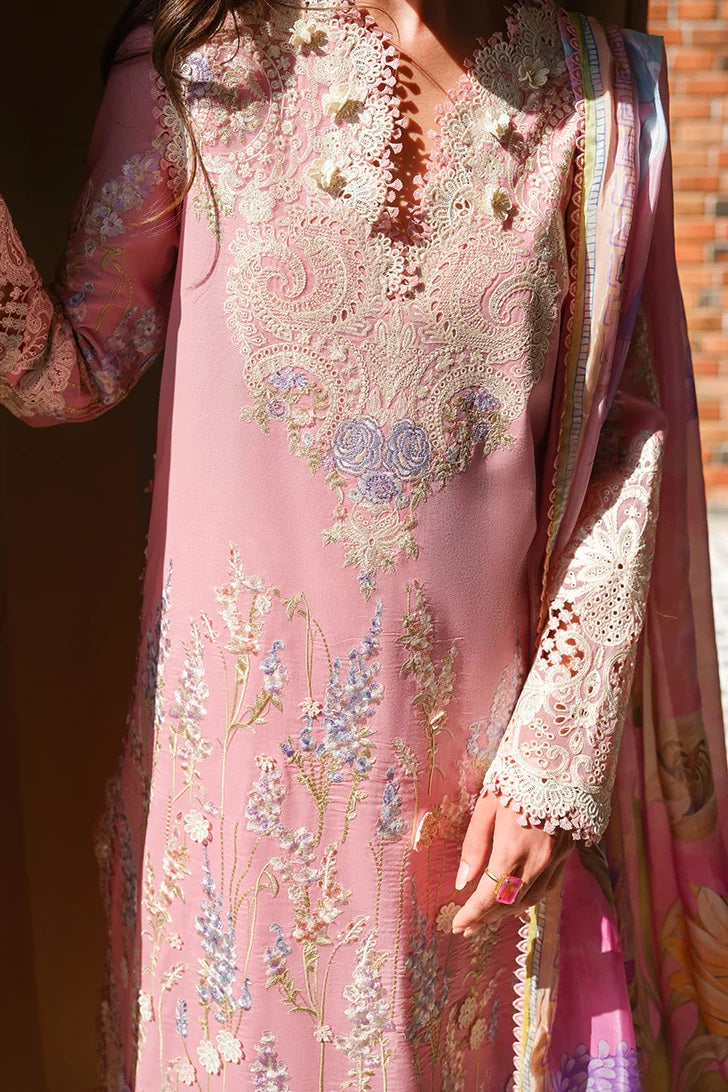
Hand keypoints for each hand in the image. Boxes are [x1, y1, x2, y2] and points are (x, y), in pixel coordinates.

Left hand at [450, 789, 574, 936]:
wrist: (559, 762)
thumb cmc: (516, 778)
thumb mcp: (486, 807)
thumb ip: (474, 846)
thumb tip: (462, 881)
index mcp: (512, 850)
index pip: (490, 896)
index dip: (473, 914)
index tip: (457, 925)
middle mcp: (537, 862)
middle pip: (510, 903)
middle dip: (487, 918)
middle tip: (467, 927)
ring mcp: (556, 860)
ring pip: (531, 899)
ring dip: (507, 911)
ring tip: (487, 917)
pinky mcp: (567, 854)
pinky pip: (547, 887)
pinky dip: (529, 898)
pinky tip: (516, 898)